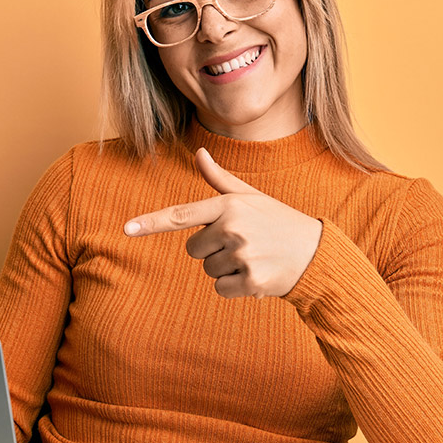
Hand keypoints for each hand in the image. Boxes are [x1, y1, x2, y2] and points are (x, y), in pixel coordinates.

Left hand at [123, 148, 322, 298]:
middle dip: (213, 250)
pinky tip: (257, 274)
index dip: (151, 222)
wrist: (316, 253)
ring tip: (254, 257)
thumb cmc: (278, 222)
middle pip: (194, 250)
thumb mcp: (251, 197)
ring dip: (226, 268)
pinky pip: (221, 289)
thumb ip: (220, 180)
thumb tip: (198, 153)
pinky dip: (236, 287)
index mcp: (229, 205)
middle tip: (244, 244)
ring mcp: (242, 255)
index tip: (127, 229)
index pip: (181, 215)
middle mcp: (233, 228)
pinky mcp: (251, 280)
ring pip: (208, 270)